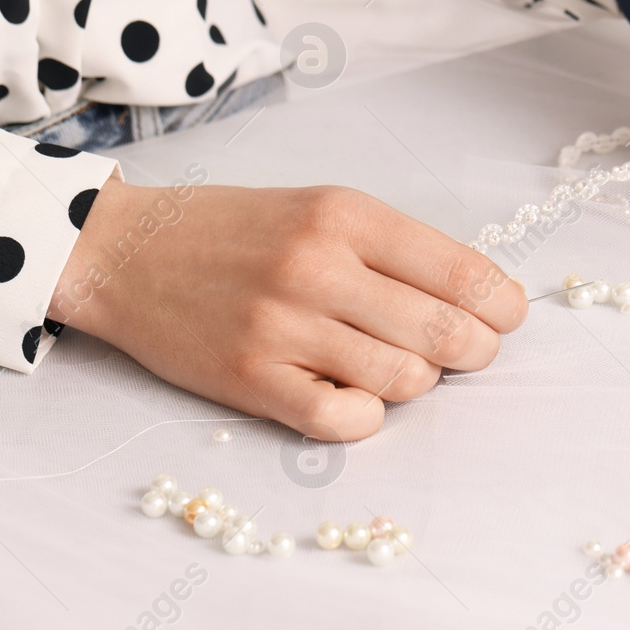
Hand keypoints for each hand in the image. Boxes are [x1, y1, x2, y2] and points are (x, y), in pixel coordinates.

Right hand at [50, 179, 526, 439]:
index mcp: (346, 215)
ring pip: (404, 381)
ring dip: (414, 382)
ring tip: (390, 364)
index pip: (463, 271)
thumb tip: (478, 299)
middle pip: (446, 334)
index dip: (502, 306)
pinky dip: (365, 416)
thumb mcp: (319, 208)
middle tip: (465, 352)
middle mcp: (318, 267)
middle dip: (474, 352)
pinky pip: (344, 421)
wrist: (126, 252)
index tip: (504, 317)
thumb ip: (393, 248)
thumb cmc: (235, 232)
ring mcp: (283, 327)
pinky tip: (352, 394)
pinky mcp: (250, 380)